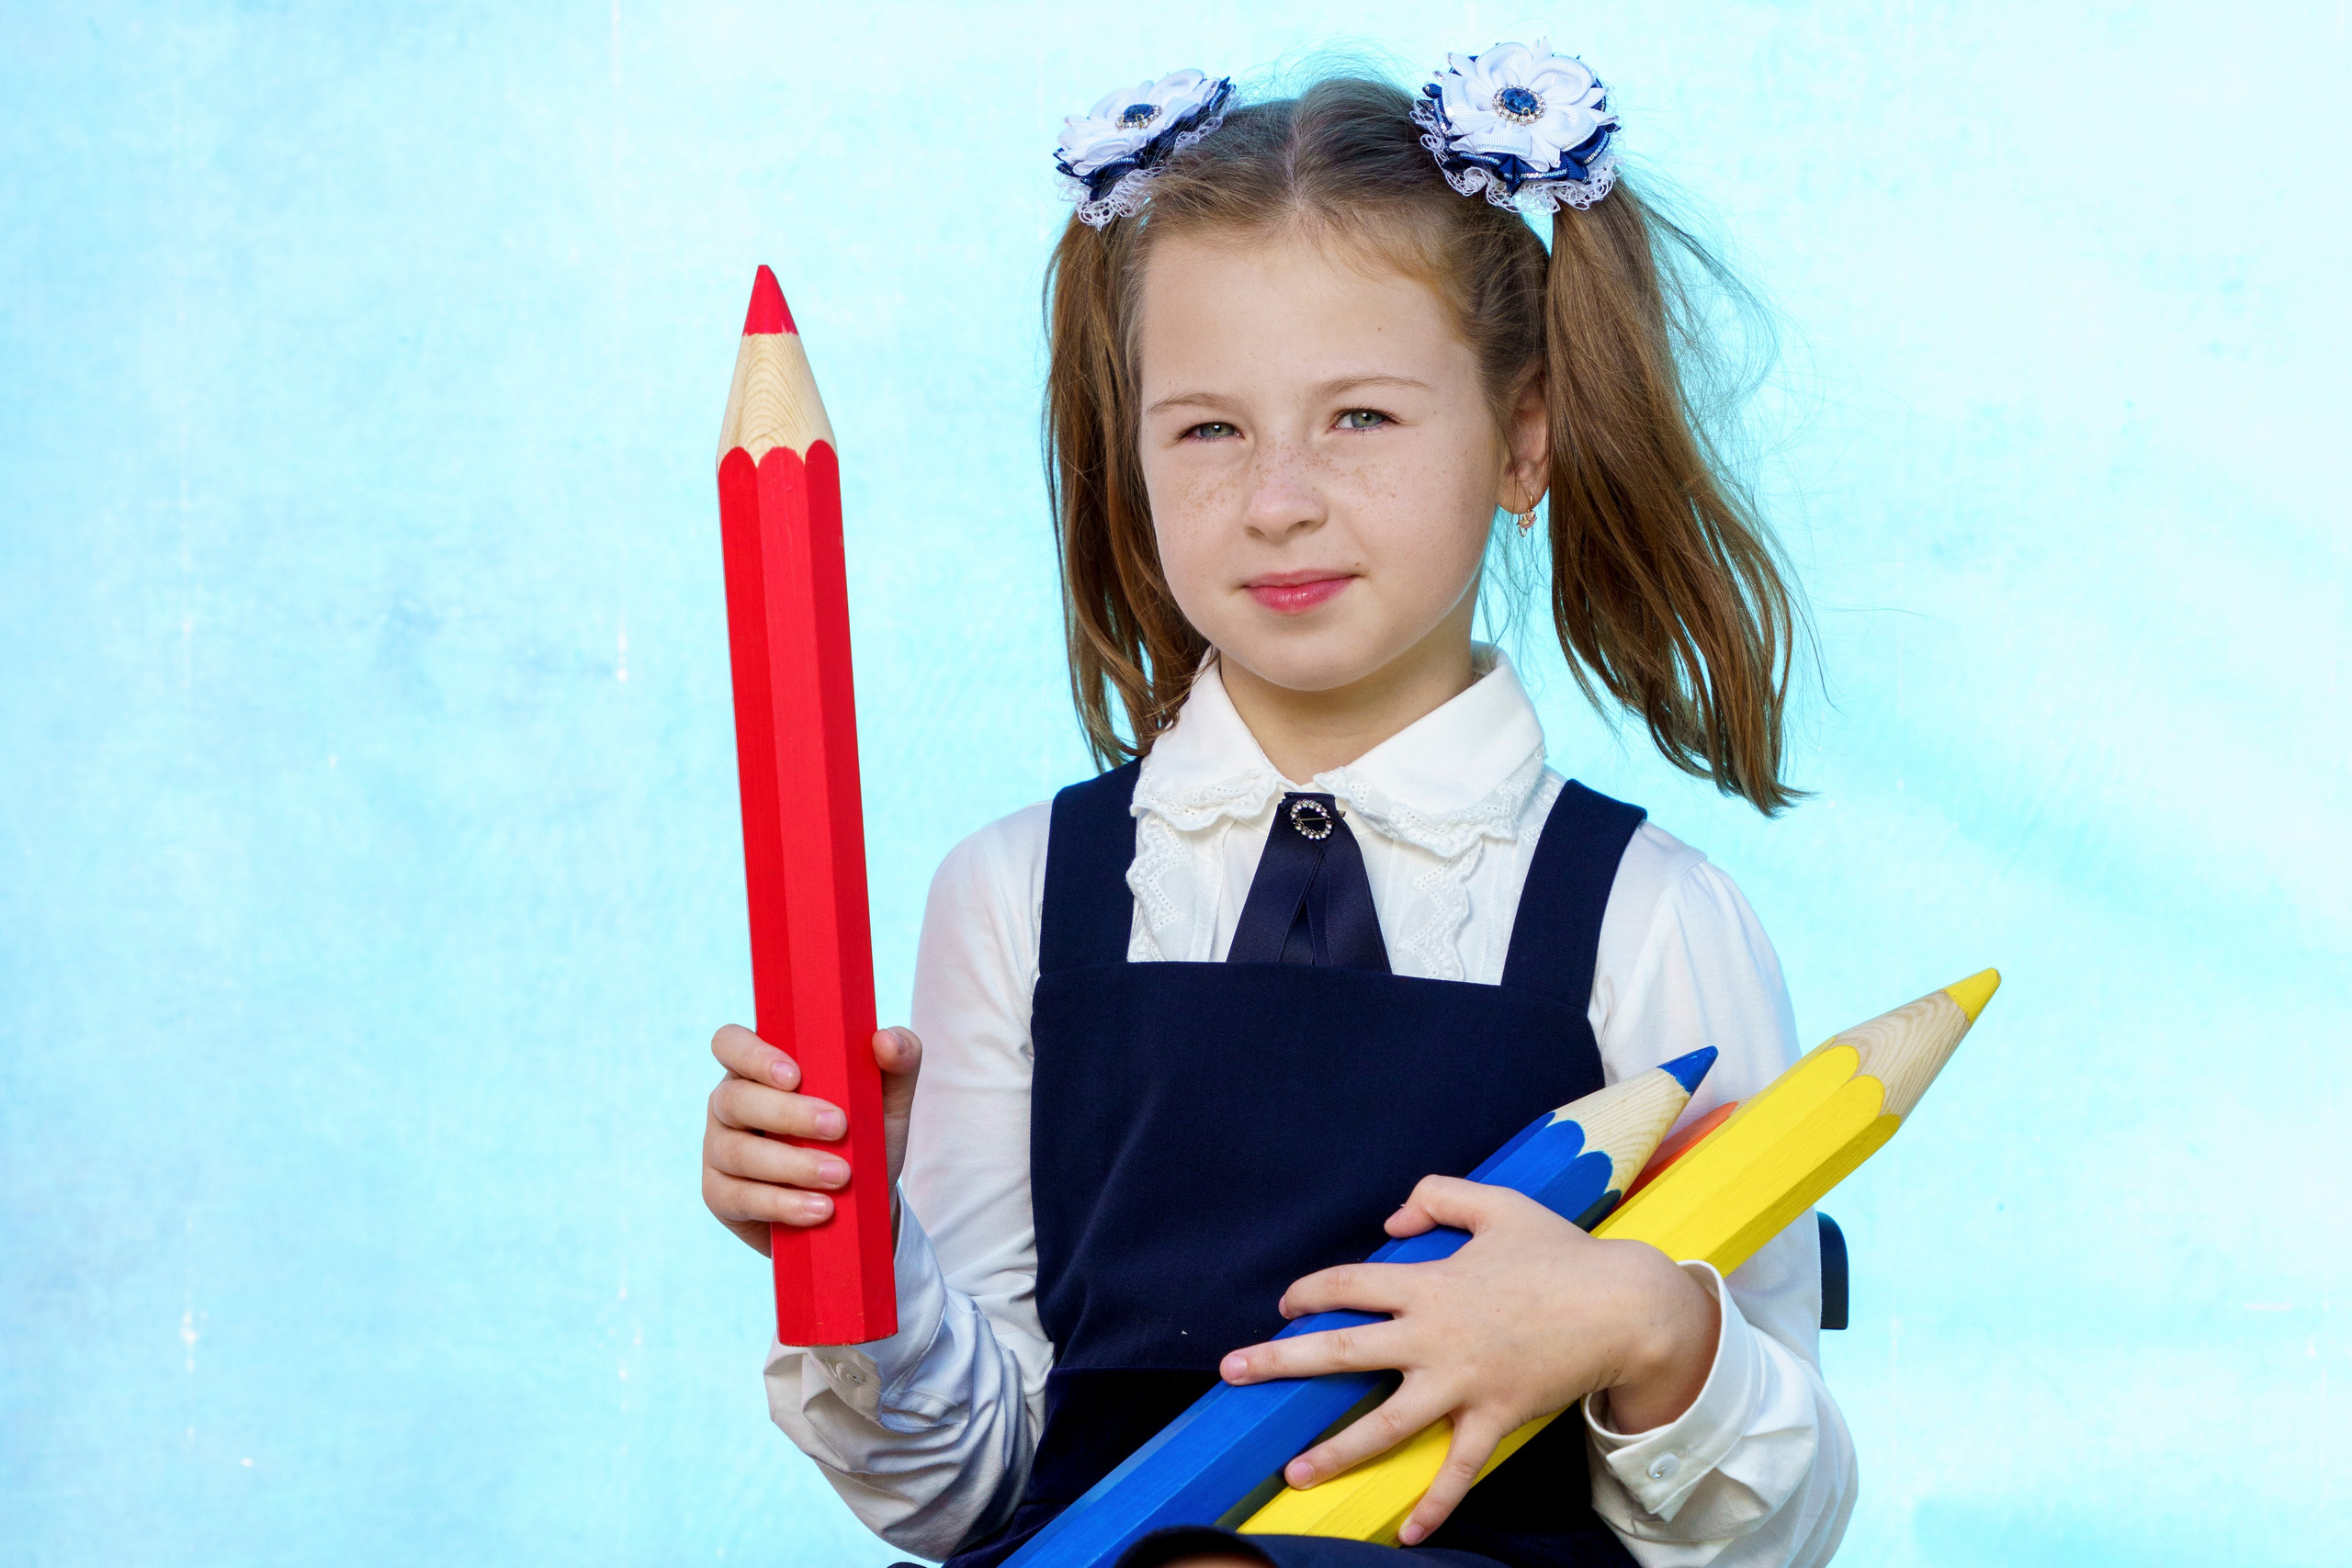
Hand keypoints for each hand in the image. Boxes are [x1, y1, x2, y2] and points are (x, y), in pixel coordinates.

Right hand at [700, 1023, 922, 1255]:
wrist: (858, 1206)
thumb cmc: (863, 1137)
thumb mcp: (887, 1100)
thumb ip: (898, 1061)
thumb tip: (886, 1040)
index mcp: (758, 1068)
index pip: (730, 1043)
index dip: (752, 1054)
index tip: (795, 1075)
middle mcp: (729, 1104)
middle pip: (735, 1099)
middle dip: (787, 1114)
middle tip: (840, 1127)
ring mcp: (718, 1150)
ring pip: (737, 1151)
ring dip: (792, 1164)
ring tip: (841, 1176)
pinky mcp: (720, 1196)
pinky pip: (740, 1197)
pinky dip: (784, 1203)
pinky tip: (820, 1209)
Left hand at [1218, 1175, 1719, 1543]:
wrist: (1624, 1307)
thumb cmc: (1560, 1253)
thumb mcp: (1497, 1204)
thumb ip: (1437, 1197)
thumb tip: (1390, 1223)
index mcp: (1431, 1283)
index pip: (1349, 1285)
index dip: (1310, 1291)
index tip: (1287, 1304)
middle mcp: (1435, 1336)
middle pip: (1341, 1351)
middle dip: (1280, 1362)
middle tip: (1234, 1373)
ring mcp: (1463, 1383)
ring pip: (1384, 1424)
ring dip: (1335, 1450)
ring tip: (1294, 1472)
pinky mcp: (1494, 1419)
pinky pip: (1457, 1470)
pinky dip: (1433, 1506)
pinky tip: (1407, 1534)